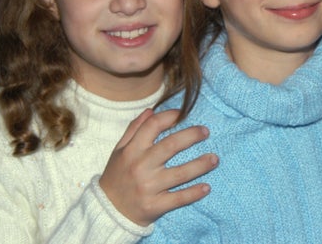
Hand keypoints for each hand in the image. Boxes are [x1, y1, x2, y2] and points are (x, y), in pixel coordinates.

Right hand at [99, 108, 217, 225]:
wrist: (107, 211)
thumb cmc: (116, 176)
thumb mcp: (119, 151)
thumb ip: (134, 129)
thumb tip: (151, 111)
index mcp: (132, 151)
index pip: (153, 126)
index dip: (170, 116)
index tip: (183, 113)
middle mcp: (141, 167)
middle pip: (171, 146)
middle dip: (192, 136)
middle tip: (205, 131)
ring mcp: (149, 187)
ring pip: (180, 173)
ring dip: (201, 165)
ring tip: (215, 159)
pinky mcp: (155, 206)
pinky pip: (179, 198)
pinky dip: (194, 193)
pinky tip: (207, 187)